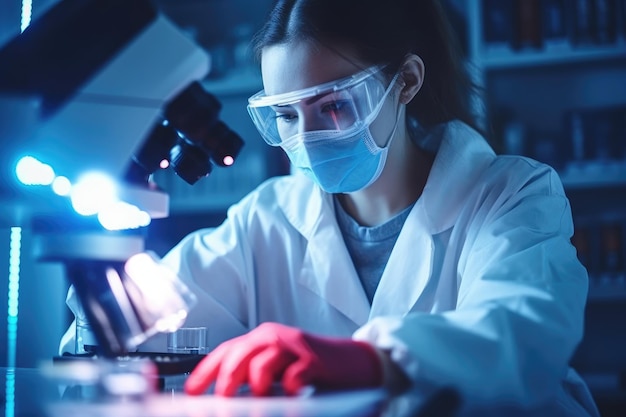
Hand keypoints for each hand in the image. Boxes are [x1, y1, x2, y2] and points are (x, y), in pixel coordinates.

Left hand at [184, 322, 382, 395]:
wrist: (354, 362)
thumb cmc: (312, 367)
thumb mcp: (277, 367)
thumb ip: (254, 376)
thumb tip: (227, 395)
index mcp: (261, 339)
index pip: (226, 351)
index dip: (206, 371)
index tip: (192, 391)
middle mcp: (274, 338)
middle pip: (239, 353)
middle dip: (225, 380)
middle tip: (221, 400)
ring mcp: (294, 347)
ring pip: (262, 360)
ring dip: (255, 384)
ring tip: (258, 398)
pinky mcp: (314, 360)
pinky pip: (294, 372)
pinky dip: (289, 386)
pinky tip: (290, 394)